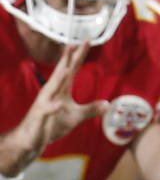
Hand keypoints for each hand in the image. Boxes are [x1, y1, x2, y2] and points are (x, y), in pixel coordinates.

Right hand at [4, 42, 107, 170]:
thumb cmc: (52, 124)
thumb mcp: (76, 117)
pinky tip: (58, 104)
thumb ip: (91, 109)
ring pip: (52, 89)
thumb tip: (107, 103)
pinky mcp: (40, 116)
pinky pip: (47, 111)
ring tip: (66, 67)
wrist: (31, 138)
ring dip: (59, 78)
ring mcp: (45, 103)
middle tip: (74, 43)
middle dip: (68, 59)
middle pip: (62, 72)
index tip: (87, 41)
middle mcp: (52, 92)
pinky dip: (53, 107)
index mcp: (61, 89)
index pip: (72, 69)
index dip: (79, 56)